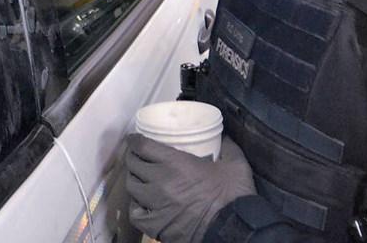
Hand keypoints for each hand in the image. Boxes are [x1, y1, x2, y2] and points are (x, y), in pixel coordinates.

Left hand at [125, 133, 256, 242]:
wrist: (233, 229)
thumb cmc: (233, 196)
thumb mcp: (235, 164)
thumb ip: (228, 147)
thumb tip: (225, 136)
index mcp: (176, 163)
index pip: (143, 146)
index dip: (134, 140)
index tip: (133, 138)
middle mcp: (160, 181)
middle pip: (133, 164)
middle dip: (132, 158)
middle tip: (136, 157)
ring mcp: (156, 204)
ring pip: (131, 187)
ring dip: (133, 180)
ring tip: (139, 179)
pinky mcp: (157, 225)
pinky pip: (135, 213)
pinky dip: (135, 207)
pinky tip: (142, 204)